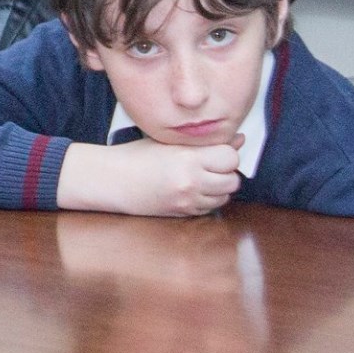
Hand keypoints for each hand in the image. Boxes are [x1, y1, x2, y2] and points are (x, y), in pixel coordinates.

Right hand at [59, 135, 244, 216]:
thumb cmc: (137, 156)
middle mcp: (191, 180)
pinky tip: (192, 189)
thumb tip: (239, 139)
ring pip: (225, 196)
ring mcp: (188, 199)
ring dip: (219, 188)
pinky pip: (211, 207)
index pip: (230, 157)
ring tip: (201, 178)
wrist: (114, 180)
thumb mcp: (168, 142)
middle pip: (233, 179)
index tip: (215, 152)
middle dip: (225, 172)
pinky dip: (207, 199)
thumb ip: (206, 142)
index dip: (226, 154)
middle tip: (210, 165)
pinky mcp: (184, 213)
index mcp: (187, 157)